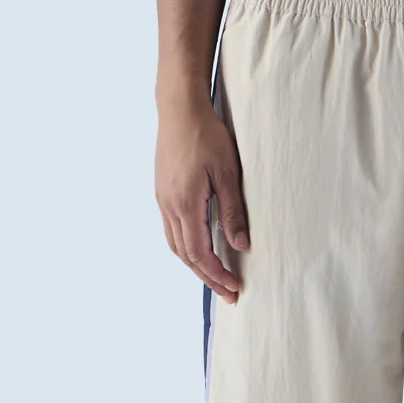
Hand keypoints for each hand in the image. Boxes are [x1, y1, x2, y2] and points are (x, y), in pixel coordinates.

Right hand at [156, 97, 249, 302]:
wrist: (179, 109)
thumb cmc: (206, 135)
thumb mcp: (227, 173)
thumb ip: (232, 211)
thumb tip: (240, 245)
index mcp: (185, 204)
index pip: (200, 253)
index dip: (217, 274)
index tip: (234, 288)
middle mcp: (169, 206)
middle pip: (186, 255)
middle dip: (207, 277)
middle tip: (228, 293)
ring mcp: (163, 200)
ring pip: (176, 245)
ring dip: (195, 265)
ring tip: (215, 277)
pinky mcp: (163, 192)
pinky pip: (172, 230)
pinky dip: (186, 247)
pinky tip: (199, 248)